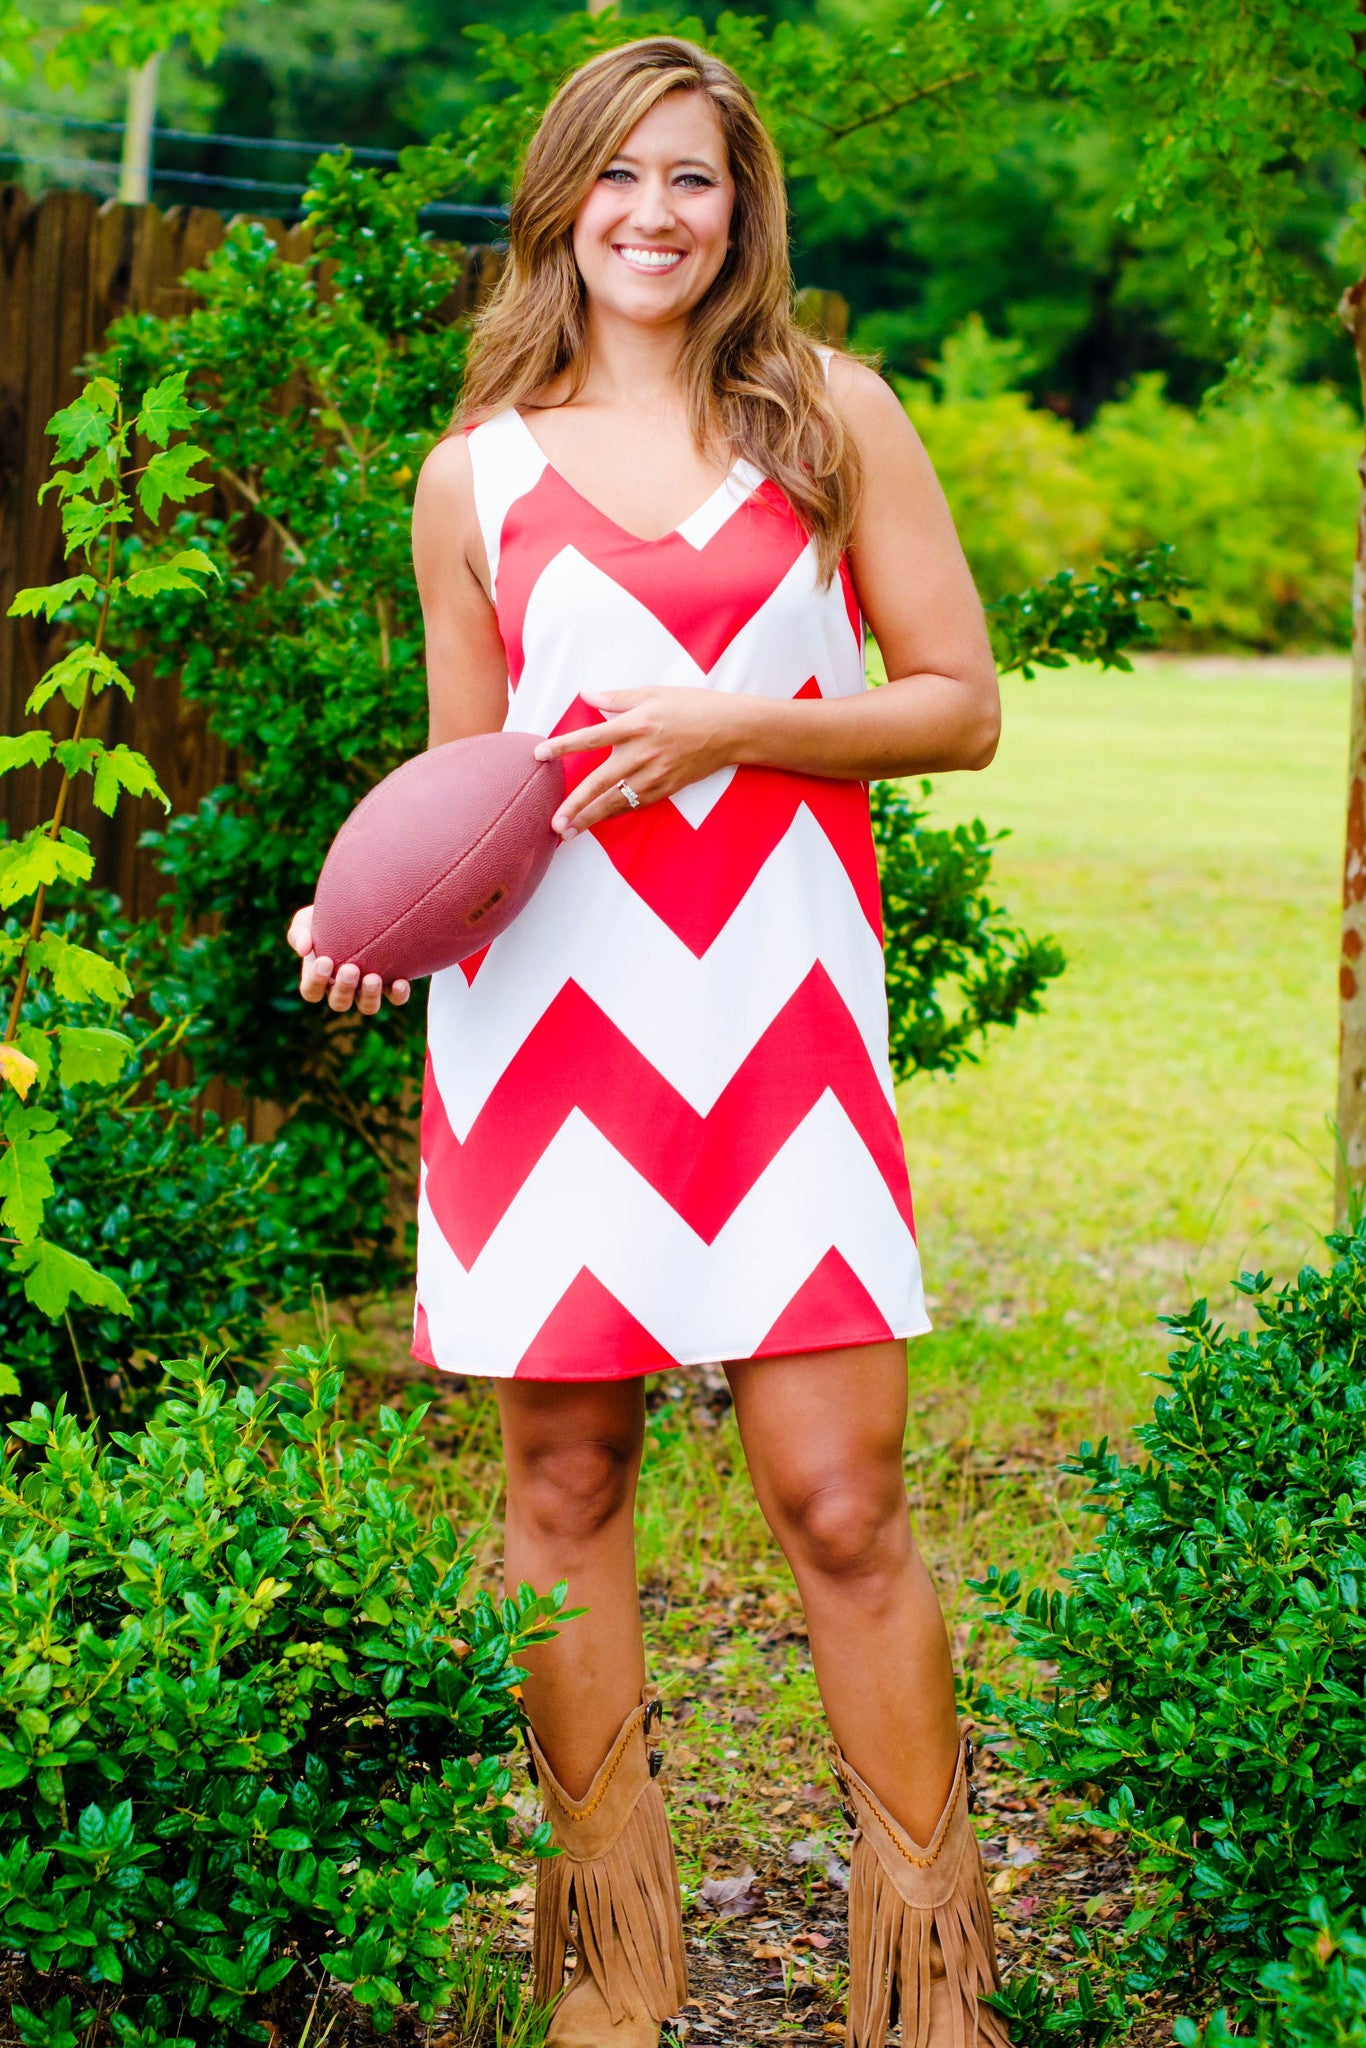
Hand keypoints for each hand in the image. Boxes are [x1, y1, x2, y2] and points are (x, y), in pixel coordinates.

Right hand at [287, 904, 410, 1015]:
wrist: (357, 907)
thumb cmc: (326, 917)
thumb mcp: (307, 920)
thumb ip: (299, 933)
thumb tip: (303, 949)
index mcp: (319, 978)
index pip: (311, 991)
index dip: (316, 982)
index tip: (325, 961)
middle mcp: (343, 988)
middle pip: (339, 1003)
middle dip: (344, 989)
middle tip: (350, 969)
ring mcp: (367, 989)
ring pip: (368, 1007)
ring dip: (369, 996)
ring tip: (373, 977)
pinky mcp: (391, 984)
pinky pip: (396, 998)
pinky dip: (399, 995)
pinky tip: (401, 982)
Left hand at [533, 685, 740, 837]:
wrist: (731, 730)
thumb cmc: (693, 706)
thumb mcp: (653, 693)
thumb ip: (616, 697)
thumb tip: (587, 693)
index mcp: (636, 725)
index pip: (591, 737)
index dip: (563, 746)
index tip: (539, 754)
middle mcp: (642, 753)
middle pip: (600, 782)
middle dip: (575, 804)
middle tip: (553, 823)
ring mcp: (655, 775)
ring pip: (616, 801)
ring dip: (590, 818)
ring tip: (567, 832)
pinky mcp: (666, 788)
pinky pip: (635, 804)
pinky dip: (614, 814)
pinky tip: (597, 822)